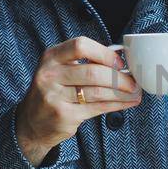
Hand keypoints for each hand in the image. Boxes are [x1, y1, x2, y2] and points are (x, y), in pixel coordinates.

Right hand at [16, 36, 140, 165]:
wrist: (32, 122)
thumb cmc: (54, 91)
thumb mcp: (59, 70)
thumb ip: (83, 62)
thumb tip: (121, 61)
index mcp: (51, 57)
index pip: (80, 46)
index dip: (104, 53)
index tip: (119, 62)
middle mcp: (50, 75)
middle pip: (92, 72)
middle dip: (118, 77)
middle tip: (133, 81)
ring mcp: (55, 96)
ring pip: (97, 92)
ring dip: (121, 92)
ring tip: (135, 92)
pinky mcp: (64, 115)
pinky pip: (97, 108)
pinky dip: (117, 105)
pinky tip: (127, 103)